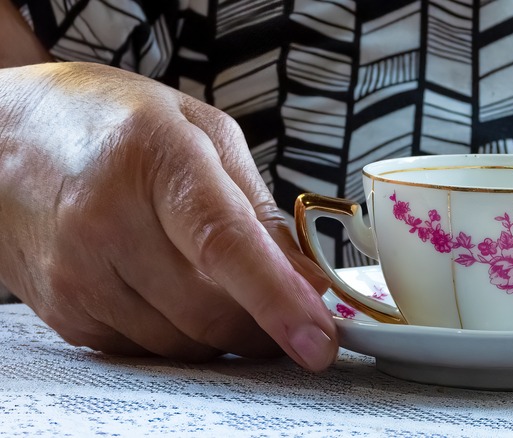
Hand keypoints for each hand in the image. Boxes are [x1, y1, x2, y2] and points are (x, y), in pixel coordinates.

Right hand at [0, 62, 336, 369]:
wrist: (2, 137)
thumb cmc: (111, 122)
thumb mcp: (200, 132)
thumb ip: (259, 206)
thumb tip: (305, 278)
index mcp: (153, 157)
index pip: (224, 243)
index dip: (277, 298)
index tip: (318, 341)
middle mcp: (104, 218)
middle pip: (210, 309)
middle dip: (263, 324)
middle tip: (287, 311)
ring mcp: (75, 272)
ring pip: (182, 342)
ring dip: (222, 329)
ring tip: (218, 284)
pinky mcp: (64, 311)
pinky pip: (146, 349)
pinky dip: (179, 332)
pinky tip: (171, 289)